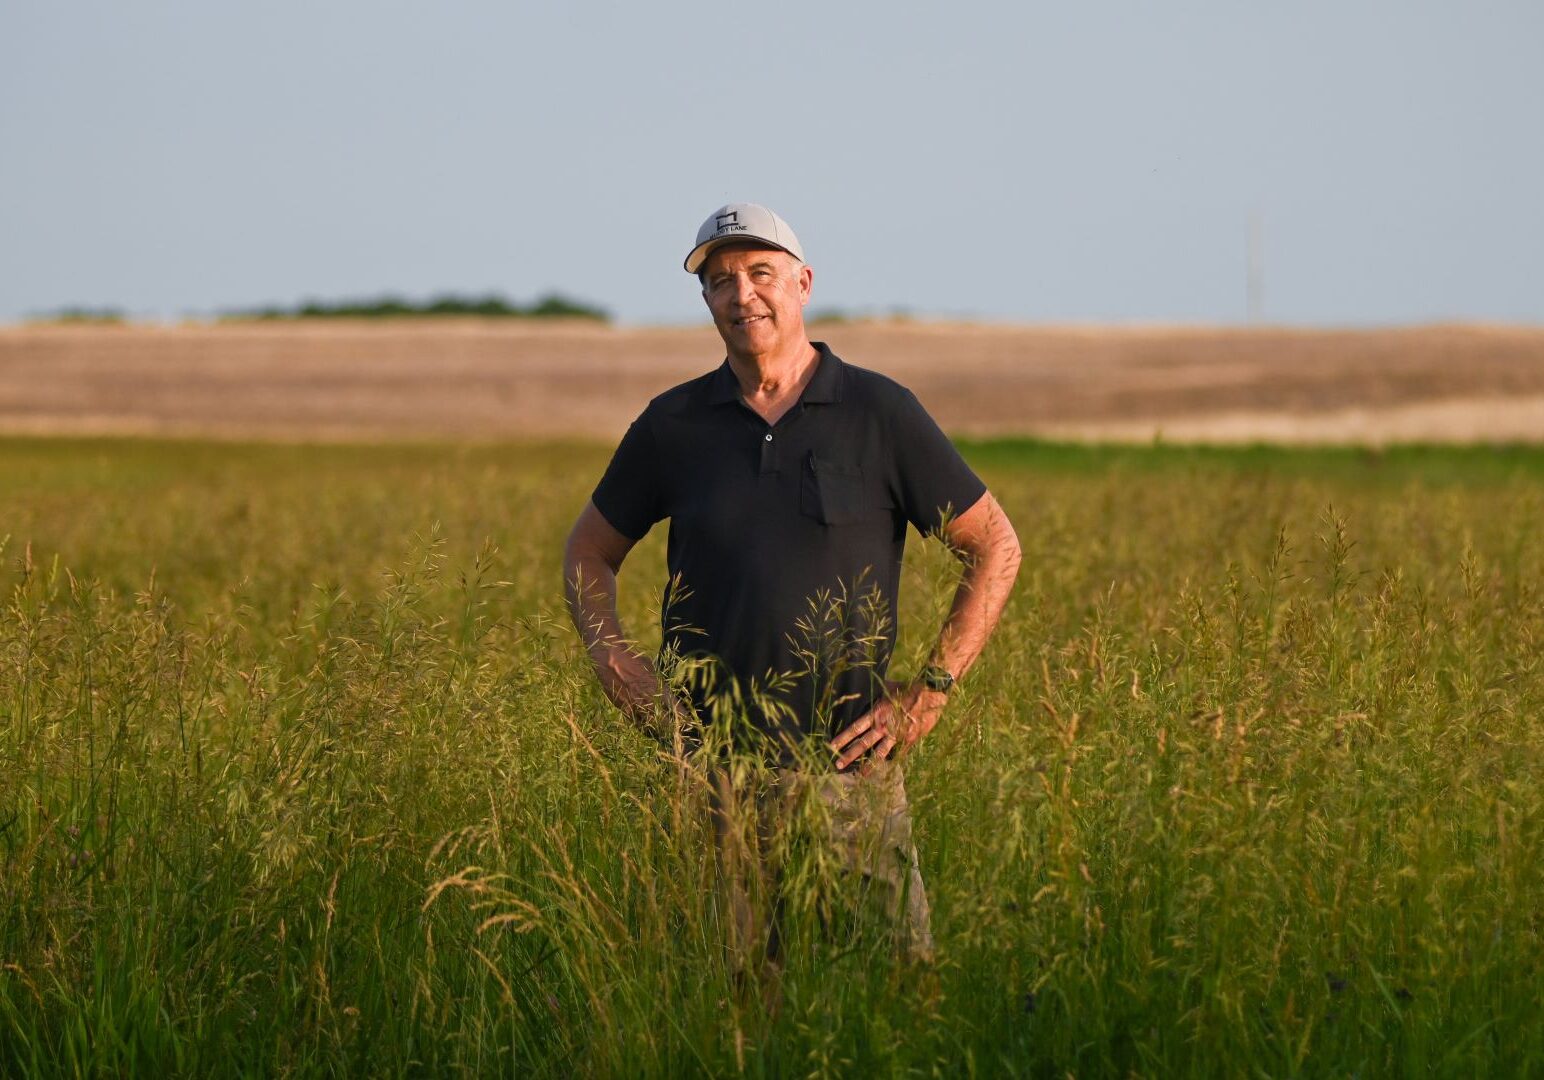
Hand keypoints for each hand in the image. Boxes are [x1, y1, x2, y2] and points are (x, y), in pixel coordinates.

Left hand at [830, 679, 947, 772]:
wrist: (930, 694)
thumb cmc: (909, 688)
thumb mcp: (889, 687)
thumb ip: (878, 693)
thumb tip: (867, 686)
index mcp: (876, 714)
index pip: (855, 728)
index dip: (842, 738)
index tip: (831, 746)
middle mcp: (884, 727)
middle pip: (863, 744)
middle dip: (849, 755)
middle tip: (837, 765)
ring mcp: (896, 736)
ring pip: (879, 753)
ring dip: (868, 765)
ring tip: (860, 775)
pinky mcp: (909, 740)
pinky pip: (899, 753)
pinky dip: (892, 760)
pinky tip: (886, 768)